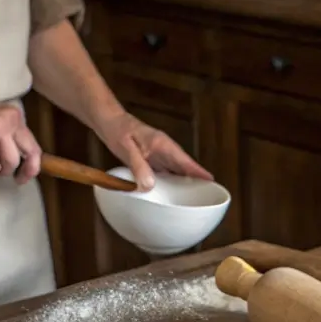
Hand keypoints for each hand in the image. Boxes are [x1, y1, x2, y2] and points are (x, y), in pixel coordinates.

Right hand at [0, 99, 41, 182]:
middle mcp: (11, 118)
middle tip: (14, 180)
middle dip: (22, 171)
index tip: (24, 177)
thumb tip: (22, 165)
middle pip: (31, 155)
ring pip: (10, 163)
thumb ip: (8, 141)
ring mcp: (0, 125)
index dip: (33, 166)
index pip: (34, 146)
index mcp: (14, 116)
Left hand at [96, 111, 212, 190]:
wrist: (109, 121)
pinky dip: (170, 183)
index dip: (198, 172)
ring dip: (183, 184)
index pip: (185, 161)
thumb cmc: (118, 130)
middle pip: (185, 168)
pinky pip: (165, 173)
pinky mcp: (153, 160)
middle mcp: (165, 150)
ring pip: (176, 172)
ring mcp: (160, 155)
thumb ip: (138, 166)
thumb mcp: (126, 149)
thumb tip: (149, 186)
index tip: (211, 182)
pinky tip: (170, 195)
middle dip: (196, 181)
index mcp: (163, 144)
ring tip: (192, 200)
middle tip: (206, 197)